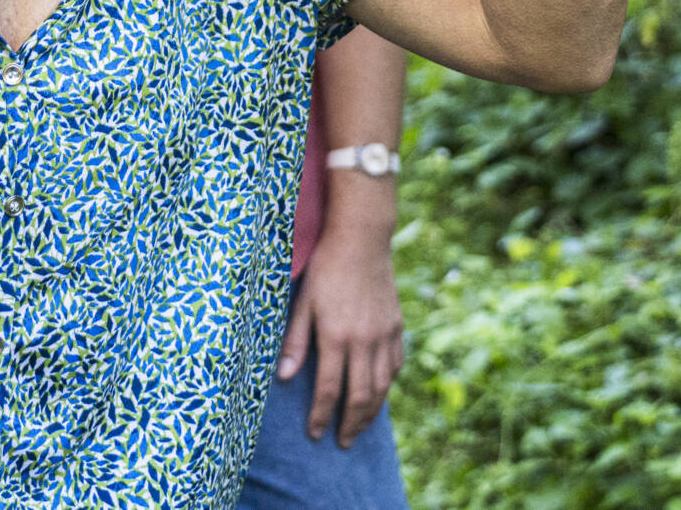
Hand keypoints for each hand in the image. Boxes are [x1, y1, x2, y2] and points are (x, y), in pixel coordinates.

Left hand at [276, 226, 405, 447]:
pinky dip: (387, 385)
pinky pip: (395, 366)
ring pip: (382, 386)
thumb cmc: (325, 268)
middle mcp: (364, 341)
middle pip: (360, 396)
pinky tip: (379, 393)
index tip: (315, 434)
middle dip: (350, 424)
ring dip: (370, 412)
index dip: (322, 415)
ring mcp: (384, 335)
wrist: (362, 239)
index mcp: (336, 336)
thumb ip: (295, 341)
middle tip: (341, 442)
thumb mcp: (302, 302)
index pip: (330, 389)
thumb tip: (284, 378)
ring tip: (359, 428)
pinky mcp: (396, 327)